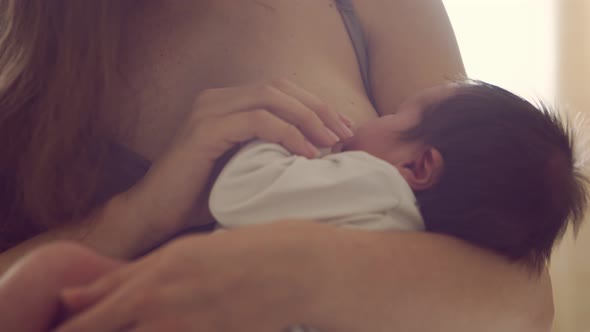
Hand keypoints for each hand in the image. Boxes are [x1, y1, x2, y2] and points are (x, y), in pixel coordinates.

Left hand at [55, 221, 329, 331]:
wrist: (293, 268)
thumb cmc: (237, 252)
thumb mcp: (178, 253)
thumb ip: (124, 277)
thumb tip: (70, 296)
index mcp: (151, 281)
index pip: (86, 322)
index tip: (60, 331)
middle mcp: (162, 311)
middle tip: (97, 326)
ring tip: (152, 319)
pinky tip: (176, 325)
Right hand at [118, 79, 353, 250]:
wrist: (156, 214)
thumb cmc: (203, 196)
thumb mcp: (246, 166)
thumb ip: (273, 150)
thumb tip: (322, 150)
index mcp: (227, 103)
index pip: (280, 90)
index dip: (315, 105)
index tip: (342, 128)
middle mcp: (217, 99)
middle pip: (280, 88)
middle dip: (318, 109)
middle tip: (344, 134)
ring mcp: (209, 111)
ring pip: (271, 98)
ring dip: (308, 118)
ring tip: (331, 143)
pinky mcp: (205, 130)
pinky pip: (257, 121)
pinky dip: (288, 134)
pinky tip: (306, 154)